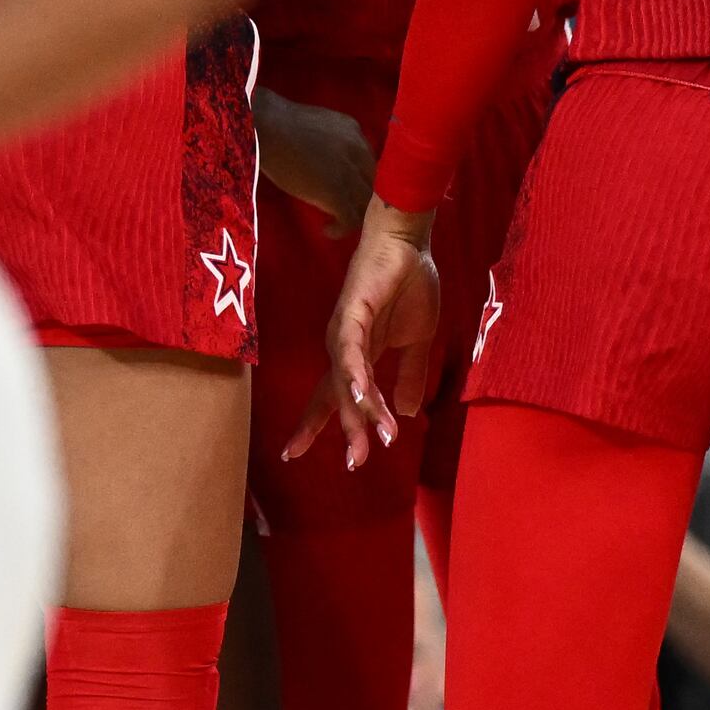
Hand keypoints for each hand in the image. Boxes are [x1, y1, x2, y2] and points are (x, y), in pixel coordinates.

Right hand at [255, 92, 372, 231]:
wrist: (267, 128)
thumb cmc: (277, 123)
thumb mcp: (315, 126)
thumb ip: (330, 140)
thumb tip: (326, 159)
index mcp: (353, 131)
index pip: (368, 161)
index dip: (359, 177)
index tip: (346, 187)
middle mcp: (358, 150)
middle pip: (373, 181)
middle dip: (360, 196)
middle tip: (345, 208)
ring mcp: (349, 173)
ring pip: (365, 202)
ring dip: (354, 214)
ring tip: (337, 221)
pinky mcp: (336, 193)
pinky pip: (350, 219)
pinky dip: (341, 228)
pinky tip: (328, 230)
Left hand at [313, 202, 444, 459]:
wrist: (410, 243)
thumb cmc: (411, 284)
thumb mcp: (417, 341)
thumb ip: (410, 375)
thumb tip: (409, 413)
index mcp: (357, 356)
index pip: (333, 397)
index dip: (315, 425)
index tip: (292, 454)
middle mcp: (343, 348)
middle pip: (339, 397)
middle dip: (347, 432)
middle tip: (354, 465)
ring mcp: (345, 331)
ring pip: (349, 380)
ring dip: (365, 410)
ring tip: (378, 438)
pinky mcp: (353, 312)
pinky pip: (352, 349)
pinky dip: (357, 372)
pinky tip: (363, 393)